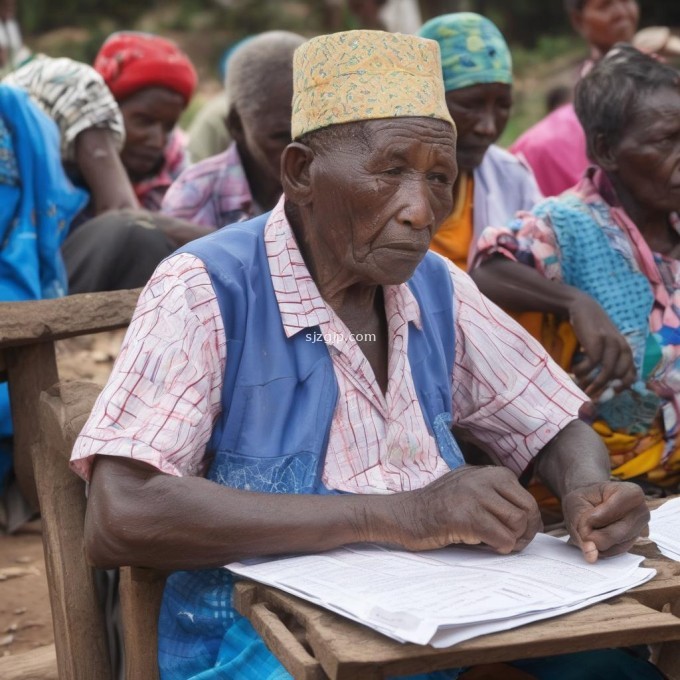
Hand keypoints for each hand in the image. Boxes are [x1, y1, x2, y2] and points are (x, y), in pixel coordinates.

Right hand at [390, 466, 541, 553]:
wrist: (406, 513)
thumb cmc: (440, 507)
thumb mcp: (471, 488)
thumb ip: (497, 495)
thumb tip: (530, 516)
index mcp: (491, 472)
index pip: (527, 499)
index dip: (527, 522)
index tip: (513, 533)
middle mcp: (485, 478)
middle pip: (528, 511)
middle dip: (525, 532)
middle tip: (509, 543)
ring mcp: (476, 495)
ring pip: (518, 524)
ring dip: (512, 541)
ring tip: (495, 543)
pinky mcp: (468, 516)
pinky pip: (503, 538)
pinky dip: (499, 548)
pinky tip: (484, 545)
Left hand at [562, 481, 648, 562]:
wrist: (590, 501)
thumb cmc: (584, 498)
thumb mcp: (574, 503)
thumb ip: (579, 525)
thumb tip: (592, 556)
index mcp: (631, 494)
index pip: (609, 514)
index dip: (591, 518)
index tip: (585, 513)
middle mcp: (641, 513)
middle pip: (611, 536)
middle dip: (590, 533)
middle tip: (582, 522)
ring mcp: (639, 531)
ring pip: (610, 547)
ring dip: (593, 540)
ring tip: (591, 525)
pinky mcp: (632, 544)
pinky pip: (610, 554)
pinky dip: (598, 547)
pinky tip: (597, 533)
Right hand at [568, 294, 635, 397]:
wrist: (583, 308)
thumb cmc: (593, 330)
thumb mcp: (606, 345)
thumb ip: (609, 360)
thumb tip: (603, 385)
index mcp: (627, 351)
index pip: (630, 377)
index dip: (619, 388)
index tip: (603, 394)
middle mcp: (623, 348)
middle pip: (618, 377)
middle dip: (603, 388)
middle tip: (587, 392)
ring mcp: (611, 344)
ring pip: (606, 373)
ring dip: (591, 382)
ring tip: (579, 383)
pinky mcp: (597, 341)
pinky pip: (592, 364)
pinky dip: (582, 370)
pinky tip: (574, 369)